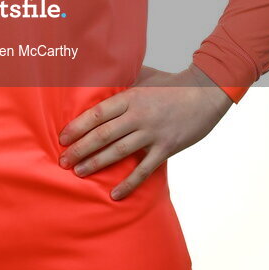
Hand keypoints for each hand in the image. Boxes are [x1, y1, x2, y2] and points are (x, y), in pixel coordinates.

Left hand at [57, 63, 232, 199]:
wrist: (205, 92)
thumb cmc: (172, 83)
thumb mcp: (143, 75)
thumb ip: (123, 80)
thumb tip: (98, 78)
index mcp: (130, 96)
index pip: (97, 113)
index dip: (78, 127)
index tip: (62, 137)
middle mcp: (138, 115)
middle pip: (103, 135)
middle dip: (80, 148)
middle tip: (63, 160)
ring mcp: (152, 133)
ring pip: (118, 152)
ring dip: (96, 163)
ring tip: (79, 172)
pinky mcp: (166, 148)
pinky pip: (144, 170)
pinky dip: (129, 184)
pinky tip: (115, 194)